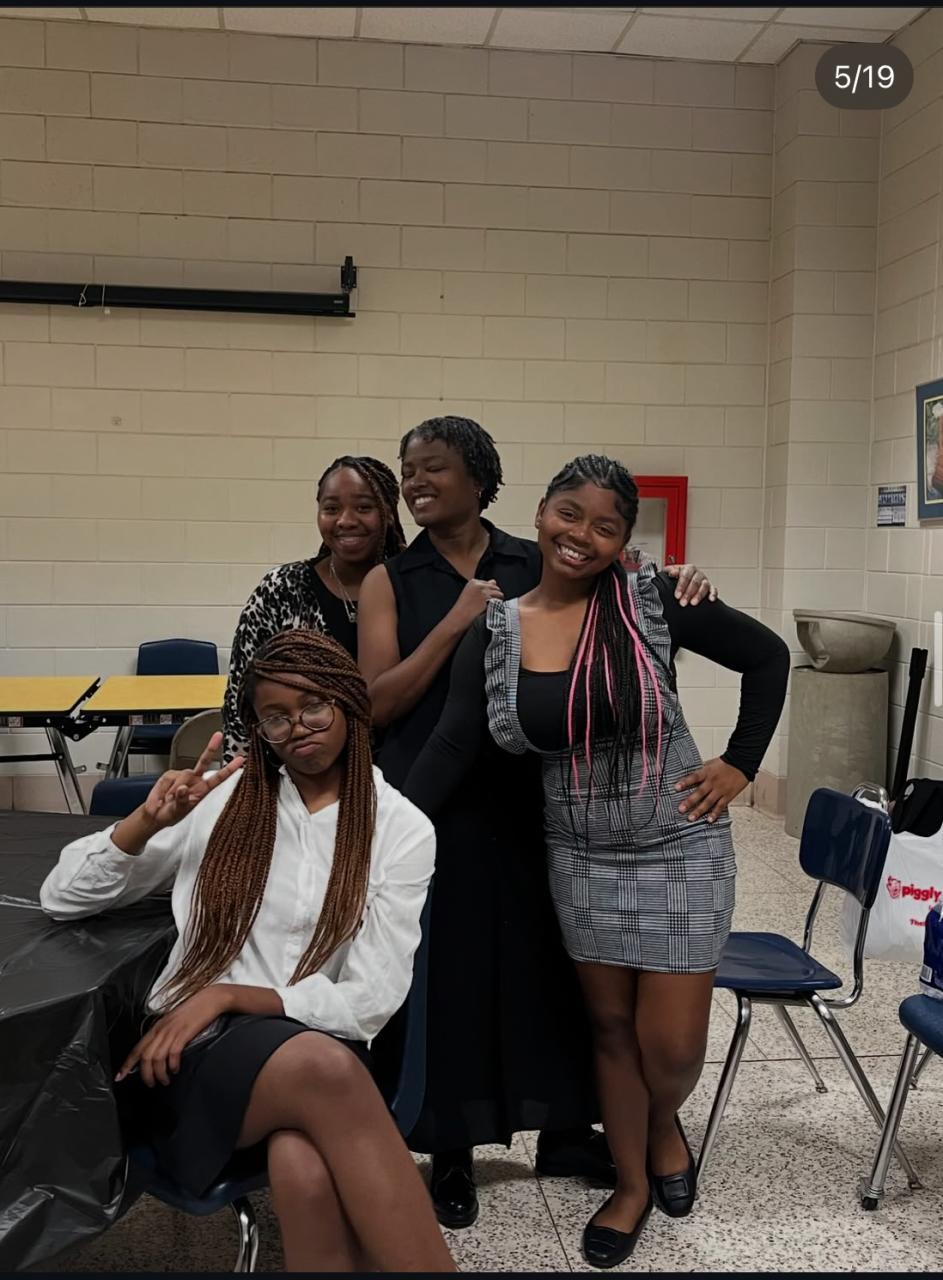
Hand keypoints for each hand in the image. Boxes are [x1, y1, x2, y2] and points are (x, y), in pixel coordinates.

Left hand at [116, 986, 231, 1085]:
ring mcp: (172, 1030)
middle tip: (151, 1084)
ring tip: (165, 1080)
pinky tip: (175, 1069)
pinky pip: (172, 1053)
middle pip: (145, 1056)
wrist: (210, 999)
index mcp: (157, 1026)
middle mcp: (161, 1029)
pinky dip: (172, 1065)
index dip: (127, 1064)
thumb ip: (164, 1034)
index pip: (137, 1048)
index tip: (120, 1076)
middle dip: (146, 1074)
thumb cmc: (194, 1011)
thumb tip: (157, 1053)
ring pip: (157, 1057)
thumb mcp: (174, 1022)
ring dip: (159, 1073)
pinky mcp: (184, 1033)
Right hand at [140, 732, 243, 831]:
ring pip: (182, 775)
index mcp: (202, 790)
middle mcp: (194, 780)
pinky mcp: (170, 775)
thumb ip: (181, 800)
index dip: (229, 769)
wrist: (156, 815)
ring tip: (168, 800)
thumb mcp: (178, 811)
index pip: (218, 778)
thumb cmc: (171, 814)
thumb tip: (182, 788)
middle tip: (218, 735)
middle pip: (204, 762)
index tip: (240, 760)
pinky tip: (163, 796)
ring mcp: (182, 777)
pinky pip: (168, 778)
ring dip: (173, 790)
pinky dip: (163, 789)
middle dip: (211, 748)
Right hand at [450, 578, 503, 629]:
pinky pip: (499, 600)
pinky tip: (491, 609)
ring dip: (497, 600)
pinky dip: (498, 605)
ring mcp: (484, 591)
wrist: (459, 618)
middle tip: (488, 604)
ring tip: (490, 607)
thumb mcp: (470, 593)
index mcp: (473, 582)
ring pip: (499, 593)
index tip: (484, 599)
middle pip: (495, 587)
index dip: (489, 592)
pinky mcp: (488, 599)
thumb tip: (494, 581)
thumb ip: (482, 586)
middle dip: (494, 595)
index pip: (489, 583)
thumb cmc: (463, 608)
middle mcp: (479, 585)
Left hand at [664, 563, 717, 606]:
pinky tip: (711, 599)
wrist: (686, 579)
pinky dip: (713, 594)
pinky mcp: (711, 587)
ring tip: (693, 603)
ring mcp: (705, 580)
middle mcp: (698, 574)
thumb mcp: (673, 572)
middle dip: (688, 593)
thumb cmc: (679, 576)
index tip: (677, 595)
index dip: (681, 586)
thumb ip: (670, 570)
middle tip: (683, 603)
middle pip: (695, 582)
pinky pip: (714, 590)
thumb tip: (670, 573)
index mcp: (689, 568)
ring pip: (704, 586)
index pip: (685, 576)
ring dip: (699, 595)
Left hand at [675, 758, 747, 822]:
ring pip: (708, 802)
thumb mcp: (710, 764)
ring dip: (699, 810)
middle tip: (681, 809)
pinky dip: (715, 813)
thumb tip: (689, 776)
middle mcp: (713, 782)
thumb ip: (700, 772)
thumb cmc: (725, 763)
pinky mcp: (728, 796)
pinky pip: (720, 806)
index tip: (676, 788)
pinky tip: (709, 820)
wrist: (742, 762)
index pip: (694, 777)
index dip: (685, 782)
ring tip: (691, 818)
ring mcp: (720, 790)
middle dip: (689, 802)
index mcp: (707, 772)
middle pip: (699, 792)